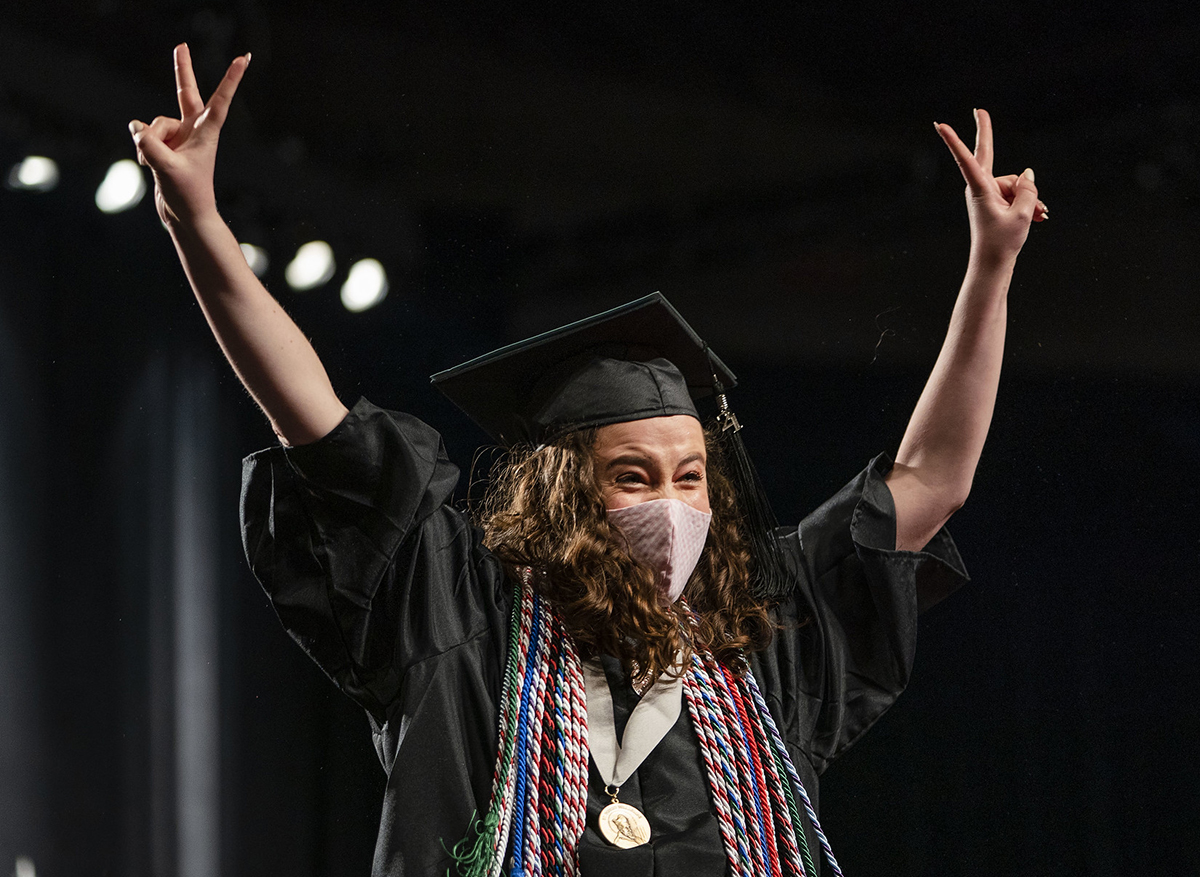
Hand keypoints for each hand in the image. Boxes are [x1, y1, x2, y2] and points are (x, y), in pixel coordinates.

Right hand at [128, 44, 248, 227]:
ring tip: (157, 165)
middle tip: (181, 45)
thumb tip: (136, 126)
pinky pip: (143, 136)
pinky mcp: (164, 145)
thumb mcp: (167, 169)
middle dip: (182, 69)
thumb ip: (149, 145)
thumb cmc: (187, 196)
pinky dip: (142, 150)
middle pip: (186, 93)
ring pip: (151, 125)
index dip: (230, 78)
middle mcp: (193, 131)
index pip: (220, 100)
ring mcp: (178, 137)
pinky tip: (149, 165)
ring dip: (147, 143)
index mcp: (206, 133)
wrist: (186, 216)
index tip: (243, 58)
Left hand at [935, 109, 1045, 265]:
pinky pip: (1017, 193)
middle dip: (986, 132)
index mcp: (980, 189)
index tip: (940, 126)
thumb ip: (1027, 190)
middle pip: (989, 157)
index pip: (967, 160)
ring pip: (1015, 184)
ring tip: (1036, 217)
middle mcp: (981, 188)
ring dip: (1029, 199)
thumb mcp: (1022, 214)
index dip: (955, 141)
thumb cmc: (1003, 241)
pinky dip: (1029, 204)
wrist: (994, 263)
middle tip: (978, 109)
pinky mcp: (996, 200)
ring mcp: (988, 193)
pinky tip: (1039, 217)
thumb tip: (1027, 174)